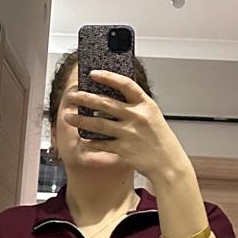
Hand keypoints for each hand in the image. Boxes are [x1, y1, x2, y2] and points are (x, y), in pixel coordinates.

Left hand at [62, 69, 189, 182]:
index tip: (93, 73)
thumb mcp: (152, 115)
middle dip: (85, 98)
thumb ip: (135, 105)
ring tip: (68, 116)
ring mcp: (130, 133)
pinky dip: (90, 140)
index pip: (125, 84)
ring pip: (98, 123)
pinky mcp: (124, 149)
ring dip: (80, 119)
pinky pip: (101, 143)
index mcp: (146, 104)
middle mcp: (137, 117)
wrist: (169, 163)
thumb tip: (110, 95)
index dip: (108, 77)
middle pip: (105, 103)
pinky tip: (82, 138)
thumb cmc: (160, 139)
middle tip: (72, 96)